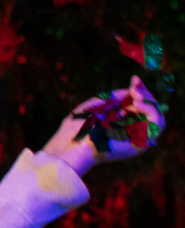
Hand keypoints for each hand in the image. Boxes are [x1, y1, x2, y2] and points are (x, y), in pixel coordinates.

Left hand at [39, 76, 165, 176]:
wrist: (71, 147)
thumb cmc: (76, 129)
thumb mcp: (94, 106)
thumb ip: (113, 97)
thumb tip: (131, 91)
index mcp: (117, 122)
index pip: (136, 105)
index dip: (138, 90)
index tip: (134, 79)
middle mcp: (128, 130)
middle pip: (147, 108)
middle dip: (143, 93)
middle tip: (134, 87)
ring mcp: (135, 138)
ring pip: (155, 115)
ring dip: (149, 100)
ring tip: (136, 95)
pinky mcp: (141, 144)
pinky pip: (156, 123)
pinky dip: (150, 109)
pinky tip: (137, 103)